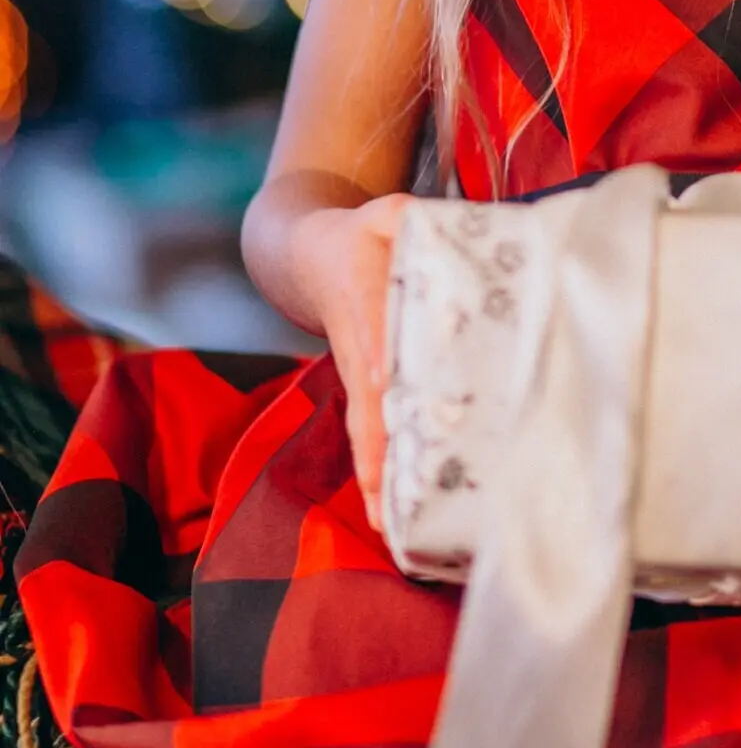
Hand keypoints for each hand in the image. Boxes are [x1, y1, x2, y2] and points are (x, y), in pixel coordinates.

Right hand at [297, 193, 410, 531]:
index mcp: (362, 298)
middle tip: (390, 506)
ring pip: (367, 432)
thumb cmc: (363, 236)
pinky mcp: (369, 392)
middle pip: (366, 406)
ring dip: (378, 480)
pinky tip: (395, 521)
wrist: (313, 258)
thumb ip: (404, 217)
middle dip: (378, 453)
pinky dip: (382, 475)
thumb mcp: (385, 214)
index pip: (371, 332)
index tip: (383, 385)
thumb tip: (420, 224)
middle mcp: (359, 350)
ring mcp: (361, 377)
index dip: (377, 357)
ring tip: (392, 532)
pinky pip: (373, 436)